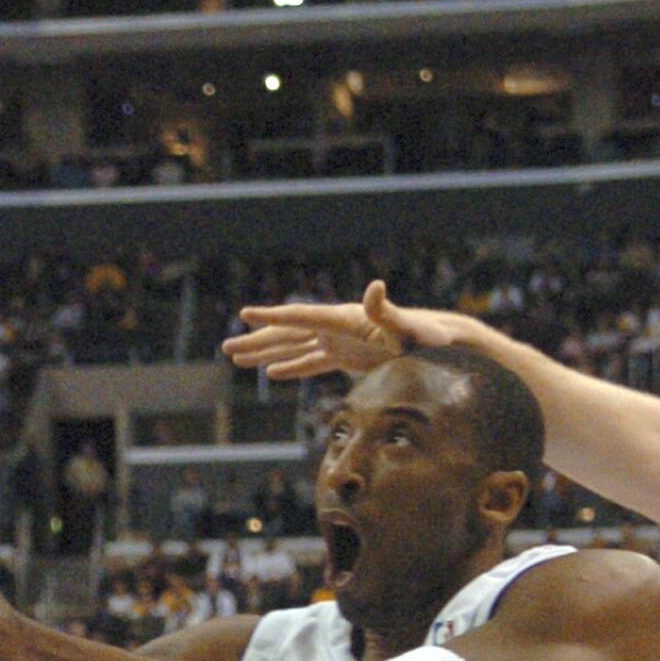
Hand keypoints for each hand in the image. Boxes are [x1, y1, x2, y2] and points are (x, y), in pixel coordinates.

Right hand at [223, 280, 469, 381]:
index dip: (272, 317)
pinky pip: (311, 362)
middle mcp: (334, 326)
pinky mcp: (344, 356)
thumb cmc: (420, 336)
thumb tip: (376, 287)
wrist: (433, 343)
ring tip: (237, 358)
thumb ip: (385, 310)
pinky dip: (292, 367)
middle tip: (226, 347)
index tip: (245, 315)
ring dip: (266, 354)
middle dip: (257, 341)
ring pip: (293, 347)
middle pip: (287, 334)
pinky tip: (273, 373)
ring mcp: (337, 341)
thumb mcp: (402, 326)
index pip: (300, 317)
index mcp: (341, 318)